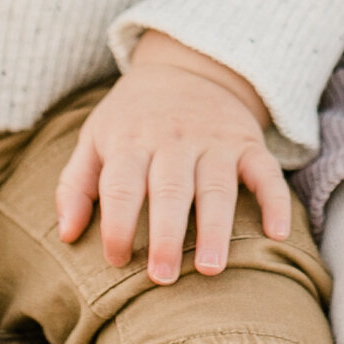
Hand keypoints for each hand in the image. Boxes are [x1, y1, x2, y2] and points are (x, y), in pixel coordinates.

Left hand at [56, 35, 292, 283]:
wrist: (189, 66)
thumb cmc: (133, 117)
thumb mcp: (95, 138)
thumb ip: (76, 185)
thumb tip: (67, 236)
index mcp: (131, 141)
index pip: (122, 186)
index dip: (117, 224)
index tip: (116, 259)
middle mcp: (174, 140)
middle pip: (170, 190)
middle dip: (166, 234)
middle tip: (162, 277)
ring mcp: (215, 140)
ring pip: (217, 187)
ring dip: (215, 228)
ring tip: (210, 269)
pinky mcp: (248, 142)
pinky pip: (266, 172)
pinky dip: (275, 201)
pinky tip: (276, 233)